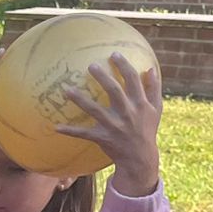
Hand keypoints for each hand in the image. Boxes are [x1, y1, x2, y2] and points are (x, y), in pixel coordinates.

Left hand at [56, 56, 162, 195]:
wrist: (140, 157)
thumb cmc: (147, 130)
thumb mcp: (156, 109)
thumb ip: (154, 88)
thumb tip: (151, 68)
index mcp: (140, 103)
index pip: (132, 80)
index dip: (124, 66)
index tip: (114, 54)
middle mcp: (127, 112)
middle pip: (114, 90)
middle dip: (102, 77)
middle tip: (90, 65)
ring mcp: (114, 126)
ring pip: (94, 110)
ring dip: (80, 99)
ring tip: (66, 90)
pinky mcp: (103, 137)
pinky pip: (84, 134)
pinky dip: (70, 131)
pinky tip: (56, 126)